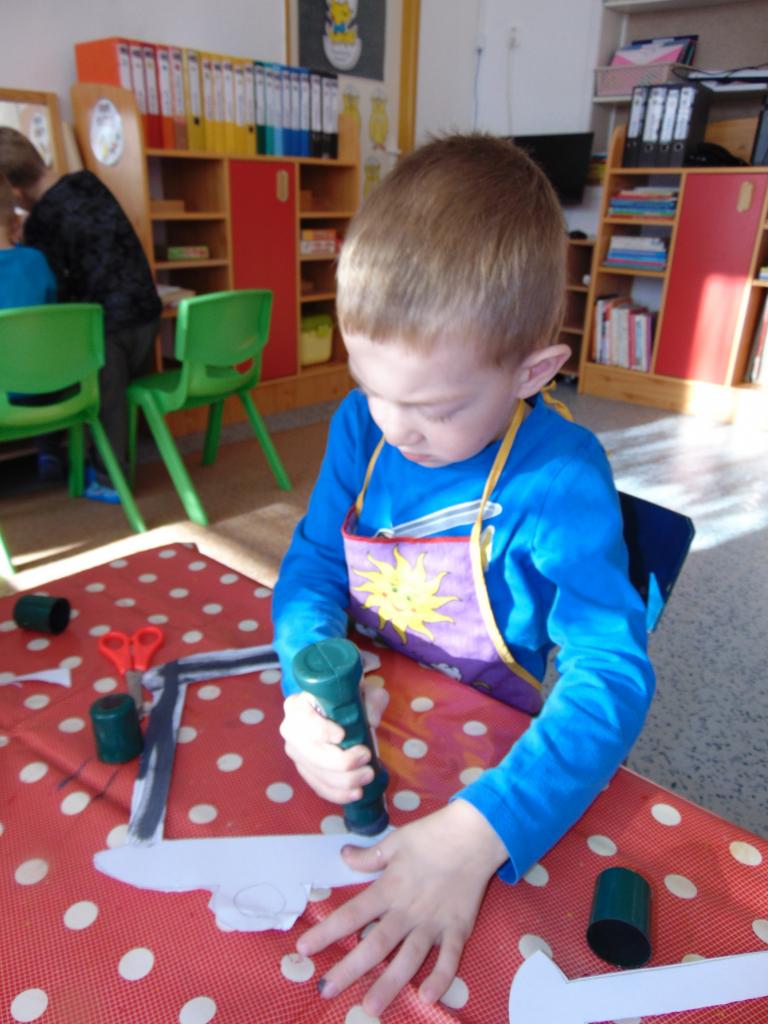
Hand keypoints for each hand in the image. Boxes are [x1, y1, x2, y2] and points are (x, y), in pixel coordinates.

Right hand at [280, 682, 388, 803]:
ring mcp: (296, 754)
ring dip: (344, 780)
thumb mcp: (364, 692)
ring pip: (317, 773)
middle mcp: (290, 730)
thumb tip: (371, 721)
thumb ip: (371, 700)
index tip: (342, 735)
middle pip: (311, 753)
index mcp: (298, 705)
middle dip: (341, 761)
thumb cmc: (348, 699)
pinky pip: (318, 787)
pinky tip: (356, 793)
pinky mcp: (305, 771)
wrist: (339, 711)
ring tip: (368, 774)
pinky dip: (338, 793)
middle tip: (366, 756)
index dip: (321, 730)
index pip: (303, 720)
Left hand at [297, 800, 508, 1015]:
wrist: (475, 834)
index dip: (327, 931)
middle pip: (376, 945)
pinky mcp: (458, 927)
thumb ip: (369, 855)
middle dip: (350, 969)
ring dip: (389, 984)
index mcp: (390, 888)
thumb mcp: (395, 840)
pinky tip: (428, 998)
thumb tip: (343, 856)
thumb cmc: (432, 835)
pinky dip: (441, 978)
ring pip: (409, 958)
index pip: (352, 914)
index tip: (304, 948)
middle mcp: (408, 910)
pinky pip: (450, 958)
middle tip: (326, 991)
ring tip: (371, 1007)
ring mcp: (434, 922)